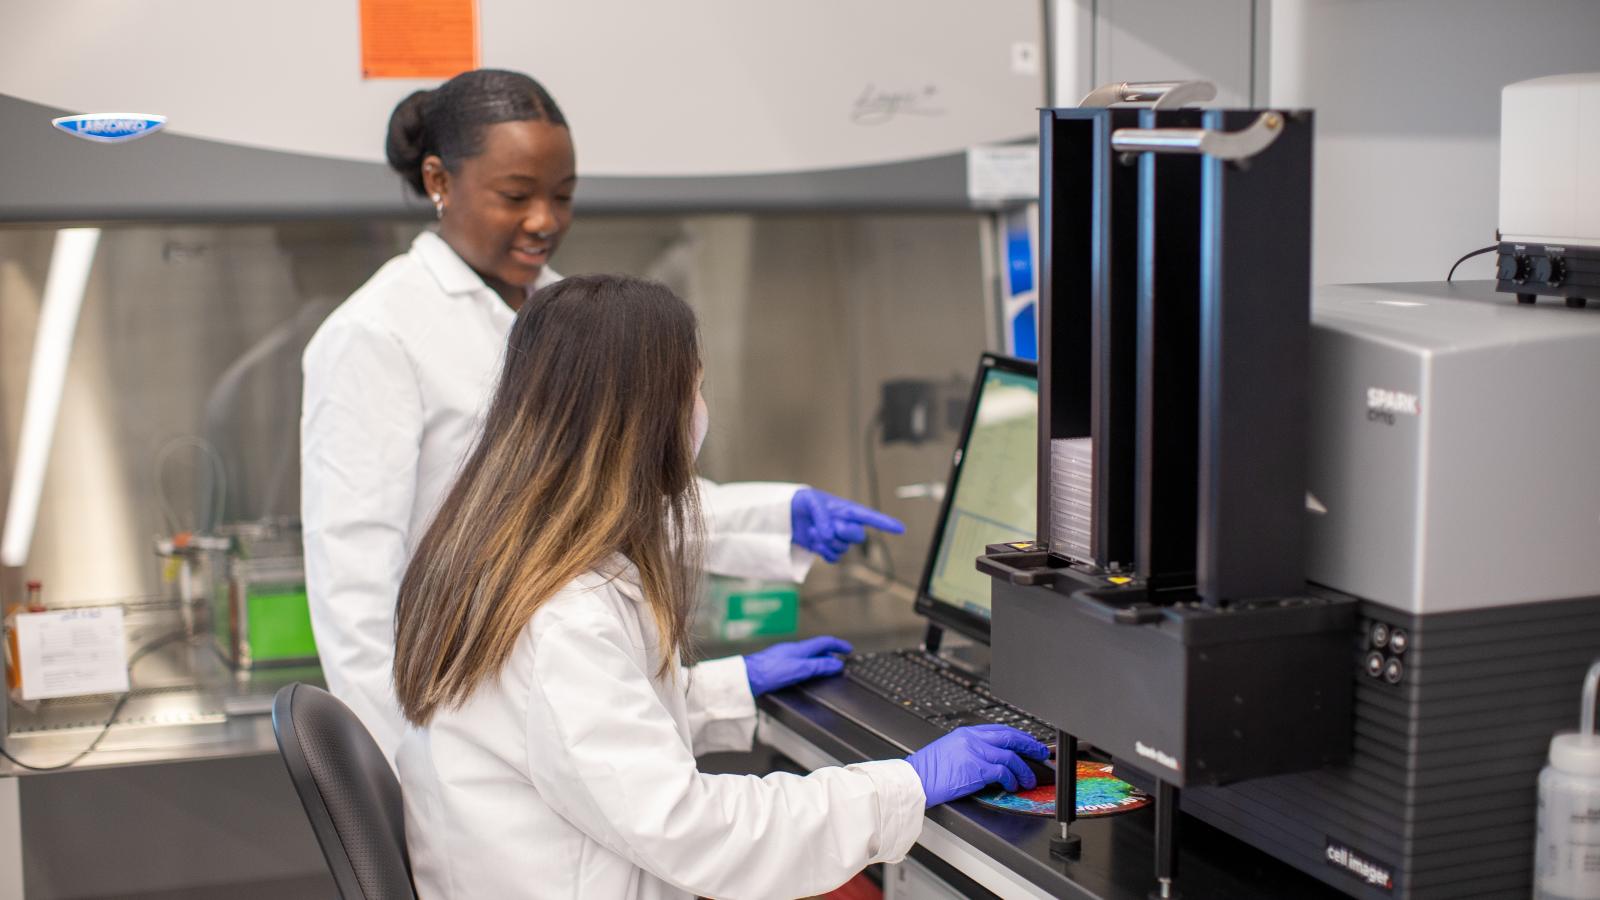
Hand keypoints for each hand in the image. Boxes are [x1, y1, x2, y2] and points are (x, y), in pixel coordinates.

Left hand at [743, 636, 852, 696]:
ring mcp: (784, 657)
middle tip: (841, 661)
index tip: (849, 650)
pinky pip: (799, 663)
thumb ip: (818, 666)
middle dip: (831, 654)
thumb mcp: (799, 669)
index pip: (824, 642)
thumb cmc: (768, 672)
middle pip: (816, 649)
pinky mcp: (777, 666)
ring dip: (820, 661)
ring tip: (827, 669)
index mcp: (799, 648)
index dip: (838, 645)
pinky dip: (809, 667)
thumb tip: (836, 664)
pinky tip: (806, 674)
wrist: (745, 678)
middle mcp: (792, 650)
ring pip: (807, 656)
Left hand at [790, 488, 904, 562]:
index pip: (870, 517)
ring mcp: (839, 539)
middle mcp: (847, 525)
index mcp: (848, 510)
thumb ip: (822, 516)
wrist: (790, 515)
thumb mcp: (812, 502)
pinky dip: (823, 552)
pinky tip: (814, 542)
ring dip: (826, 542)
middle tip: (831, 525)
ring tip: (813, 530)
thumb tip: (829, 535)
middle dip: (844, 532)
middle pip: (858, 536)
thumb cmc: (805, 502)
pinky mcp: (828, 550)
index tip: (900, 529)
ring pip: (843, 548)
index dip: (886, 523)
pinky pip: (833, 558)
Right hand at [905, 725, 1050, 807]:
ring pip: (1010, 756)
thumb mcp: (950, 750)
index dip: (1020, 736)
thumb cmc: (928, 770)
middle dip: (1030, 746)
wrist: (915, 779)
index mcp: (966, 733)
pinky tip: (1012, 786)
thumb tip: (992, 758)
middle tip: (1042, 753)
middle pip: (1010, 737)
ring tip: (1028, 780)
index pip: (1000, 729)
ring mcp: (975, 754)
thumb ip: (971, 749)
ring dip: (1023, 770)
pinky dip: (1012, 780)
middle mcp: (972, 740)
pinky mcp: (976, 770)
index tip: (1030, 743)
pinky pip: (1002, 773)